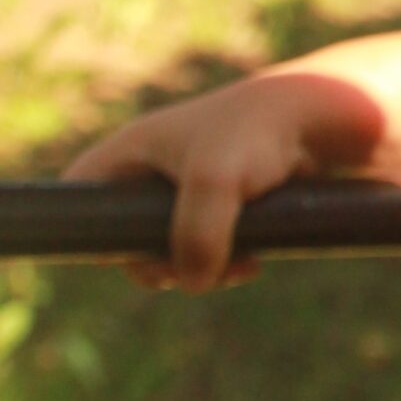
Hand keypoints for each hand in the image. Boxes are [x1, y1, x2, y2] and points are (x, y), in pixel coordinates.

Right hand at [63, 69, 381, 293]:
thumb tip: (194, 282)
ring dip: (198, 270)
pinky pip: (209, 250)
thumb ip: (194, 237)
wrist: (324, 119)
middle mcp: (155, 168)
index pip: (77, 194)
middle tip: (187, 273)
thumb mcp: (215, 181)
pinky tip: (250, 264)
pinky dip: (225, 263)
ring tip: (238, 267)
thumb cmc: (259, 133)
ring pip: (172, 250)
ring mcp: (190, 188)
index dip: (86, 228)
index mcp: (132, 149)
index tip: (126, 250)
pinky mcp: (227, 205)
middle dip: (157, 264)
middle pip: (125, 237)